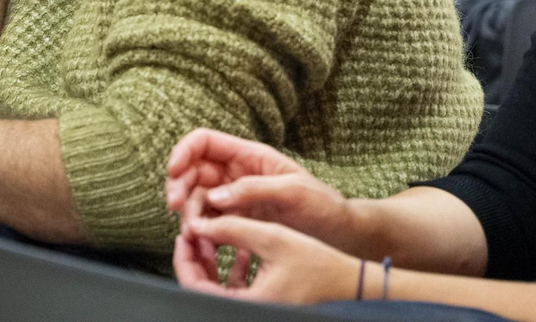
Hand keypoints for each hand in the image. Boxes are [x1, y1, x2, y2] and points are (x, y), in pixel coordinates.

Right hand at [166, 129, 357, 251]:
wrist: (338, 234)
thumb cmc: (322, 205)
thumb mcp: (293, 191)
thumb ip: (253, 189)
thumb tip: (216, 196)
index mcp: (249, 156)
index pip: (204, 142)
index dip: (183, 151)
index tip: (173, 171)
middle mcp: (236, 174)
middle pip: (193, 171)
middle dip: (179, 186)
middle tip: (176, 207)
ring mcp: (234, 199)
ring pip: (196, 199)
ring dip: (188, 213)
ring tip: (193, 232)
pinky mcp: (236, 223)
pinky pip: (208, 223)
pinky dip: (200, 232)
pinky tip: (203, 244)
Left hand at [174, 213, 360, 304]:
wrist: (351, 285)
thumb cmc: (318, 264)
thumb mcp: (273, 238)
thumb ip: (233, 228)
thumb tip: (198, 223)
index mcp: (246, 305)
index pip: (196, 288)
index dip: (184, 259)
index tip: (185, 234)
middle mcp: (247, 312)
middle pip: (203, 289)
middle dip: (196, 259)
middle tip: (195, 231)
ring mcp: (255, 310)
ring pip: (217, 289)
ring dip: (212, 262)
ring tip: (214, 234)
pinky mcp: (263, 305)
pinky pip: (236, 291)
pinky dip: (232, 270)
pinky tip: (240, 248)